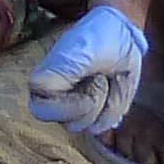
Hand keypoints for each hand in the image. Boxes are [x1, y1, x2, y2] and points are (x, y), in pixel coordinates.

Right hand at [25, 5, 148, 134]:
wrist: (122, 36)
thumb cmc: (95, 39)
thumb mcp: (76, 53)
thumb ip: (57, 74)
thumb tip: (41, 94)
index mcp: (43, 86)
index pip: (42, 113)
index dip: (69, 105)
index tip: (89, 80)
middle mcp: (57, 103)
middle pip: (72, 124)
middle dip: (94, 99)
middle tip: (98, 74)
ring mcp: (78, 111)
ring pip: (92, 127)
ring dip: (108, 101)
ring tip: (107, 78)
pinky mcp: (98, 114)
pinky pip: (108, 124)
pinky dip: (117, 105)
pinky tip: (115, 87)